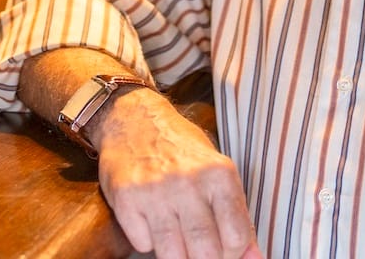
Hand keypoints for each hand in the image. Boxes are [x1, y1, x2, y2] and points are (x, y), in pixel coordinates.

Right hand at [93, 87, 261, 258]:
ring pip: (173, 256)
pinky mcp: (126, 199)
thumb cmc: (181, 151)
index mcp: (219, 174)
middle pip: (206, 253)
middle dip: (204, 258)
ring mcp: (155, 191)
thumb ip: (237, 216)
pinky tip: (150, 218)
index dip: (232, 253)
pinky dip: (148, 240)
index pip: (236, 237)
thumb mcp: (218, 173)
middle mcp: (189, 181)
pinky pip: (143, 244)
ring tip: (176, 233)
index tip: (223, 247)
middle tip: (198, 247)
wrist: (134, 120)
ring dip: (176, 253)